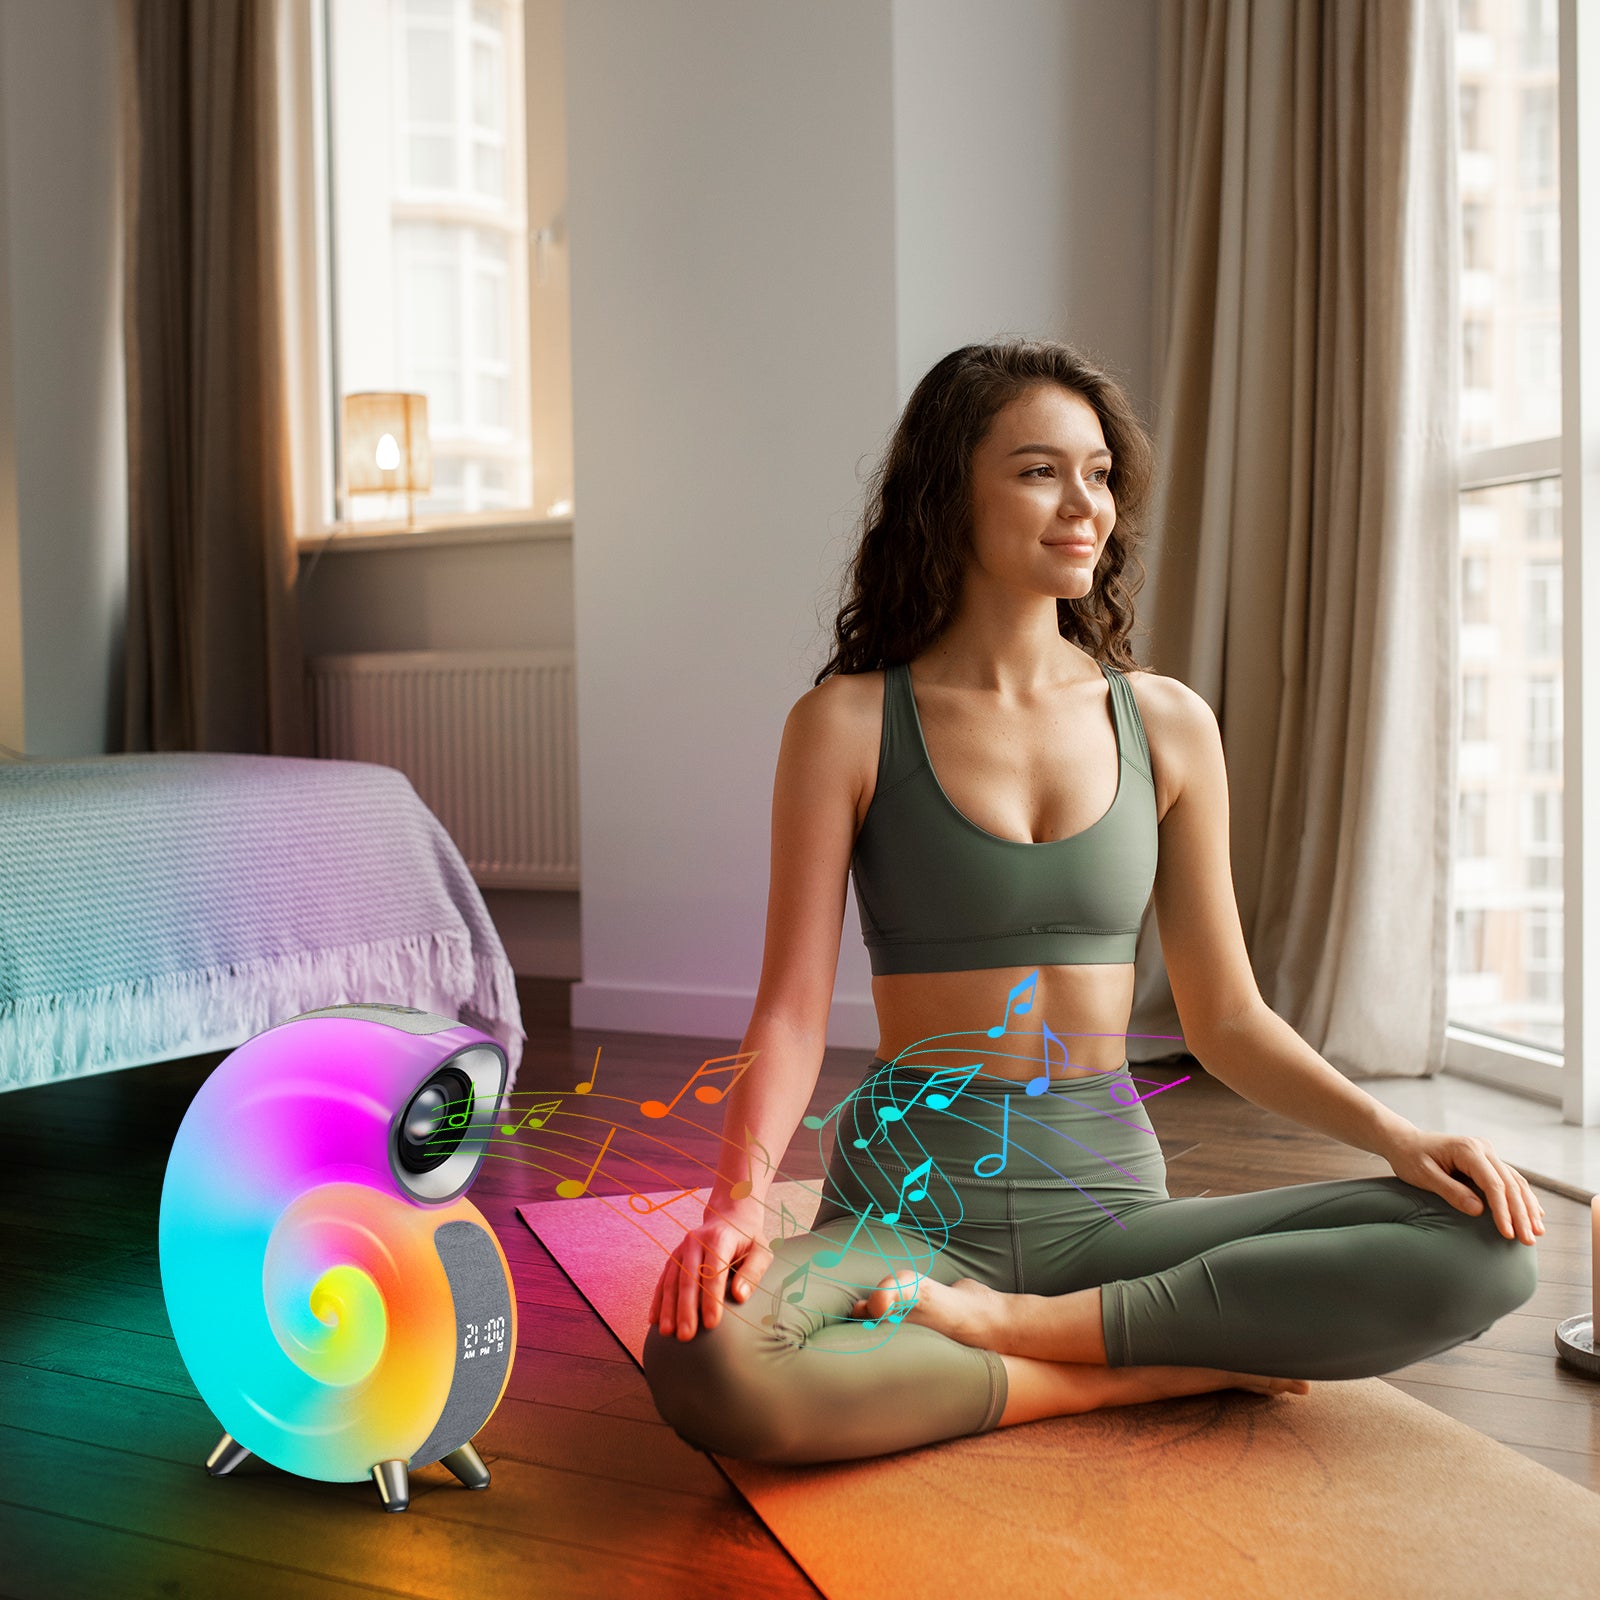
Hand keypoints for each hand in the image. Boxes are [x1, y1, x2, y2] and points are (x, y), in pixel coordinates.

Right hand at [649, 1193, 773, 1339]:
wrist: (730, 1216)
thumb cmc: (748, 1240)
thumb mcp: (761, 1251)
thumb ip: (753, 1272)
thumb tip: (740, 1297)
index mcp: (719, 1239)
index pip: (713, 1273)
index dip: (712, 1299)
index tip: (712, 1324)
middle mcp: (696, 1241)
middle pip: (688, 1279)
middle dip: (685, 1309)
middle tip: (685, 1336)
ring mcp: (682, 1249)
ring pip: (672, 1281)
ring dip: (668, 1308)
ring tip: (666, 1332)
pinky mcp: (674, 1257)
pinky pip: (663, 1279)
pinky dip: (658, 1300)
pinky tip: (655, 1319)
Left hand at [1383, 1128, 1545, 1244]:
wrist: (1405, 1141)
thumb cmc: (1410, 1158)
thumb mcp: (1423, 1175)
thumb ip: (1450, 1191)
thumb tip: (1478, 1210)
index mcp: (1467, 1150)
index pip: (1493, 1184)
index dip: (1503, 1211)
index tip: (1508, 1234)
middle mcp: (1483, 1149)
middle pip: (1510, 1185)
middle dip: (1521, 1215)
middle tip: (1528, 1241)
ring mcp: (1487, 1153)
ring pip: (1516, 1182)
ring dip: (1528, 1208)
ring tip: (1537, 1233)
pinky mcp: (1488, 1161)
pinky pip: (1511, 1180)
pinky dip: (1524, 1197)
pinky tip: (1535, 1214)